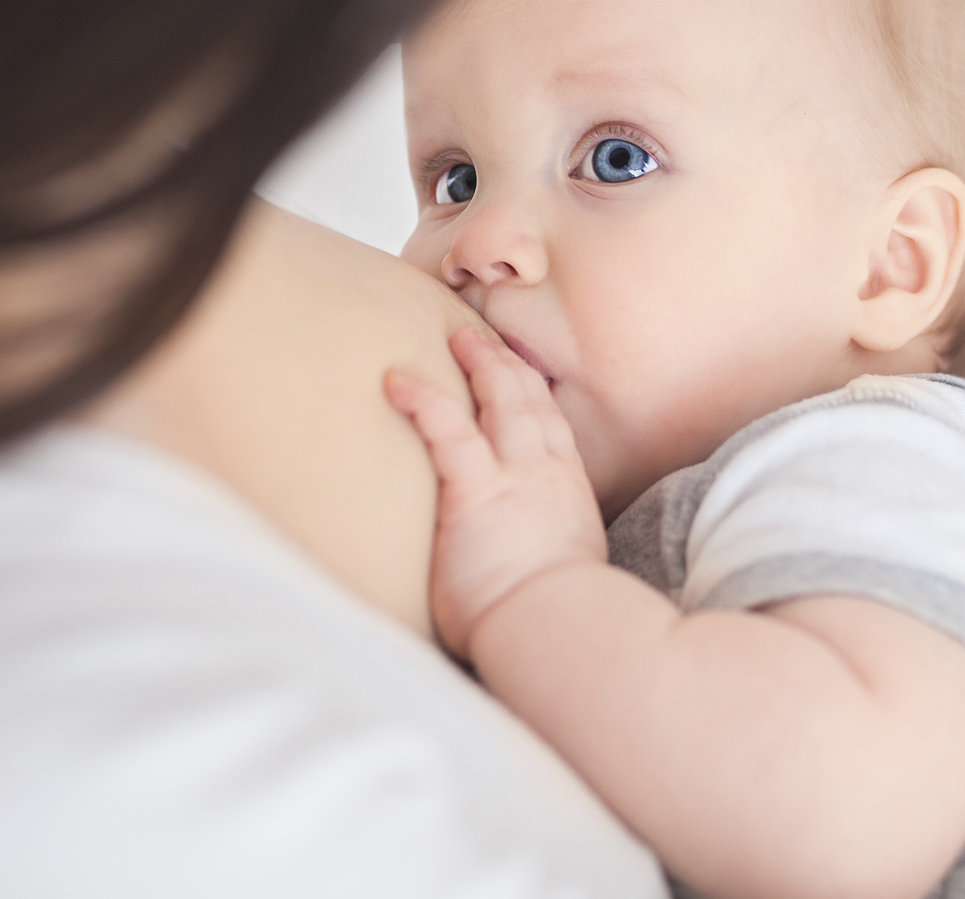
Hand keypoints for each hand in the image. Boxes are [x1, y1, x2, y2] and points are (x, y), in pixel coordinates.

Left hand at [385, 328, 606, 657]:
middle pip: (530, 401)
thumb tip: (529, 563)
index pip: (552, 427)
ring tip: (456, 337)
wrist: (554, 627)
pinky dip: (425, 400)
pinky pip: (449, 430)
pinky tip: (396, 381)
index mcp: (568, 492)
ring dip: (480, 362)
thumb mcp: (568, 570)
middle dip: (506, 364)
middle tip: (481, 340)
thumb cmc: (556, 617)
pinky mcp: (476, 491)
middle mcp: (547, 472)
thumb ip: (546, 549)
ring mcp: (515, 476)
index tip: (519, 373)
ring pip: (502, 399)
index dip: (534, 394)